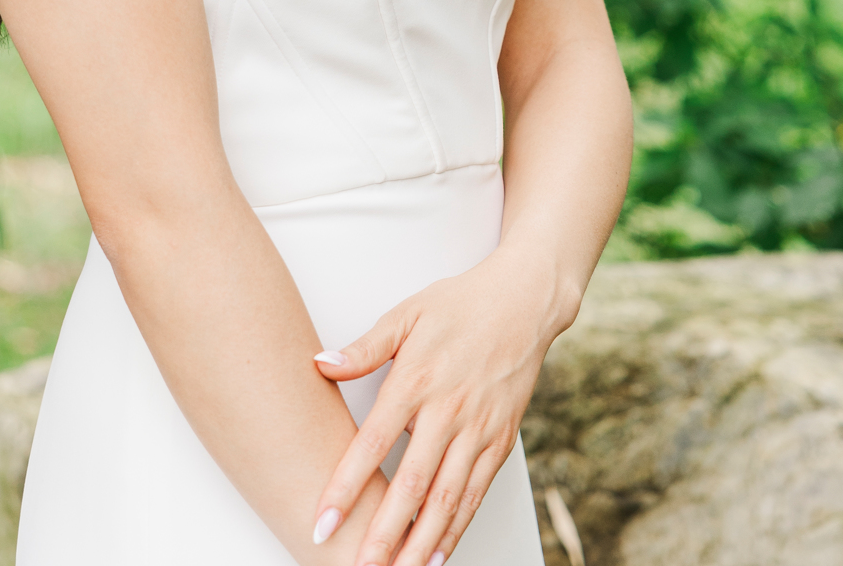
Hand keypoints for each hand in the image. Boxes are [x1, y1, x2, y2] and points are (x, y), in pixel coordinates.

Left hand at [310, 247, 556, 565]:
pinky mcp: (499, 442)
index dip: (345, 485)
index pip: (373, 442)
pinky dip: (455, 530)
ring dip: (418, 544)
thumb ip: (364, 347)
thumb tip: (320, 363)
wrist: (523, 302)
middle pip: (410, 485)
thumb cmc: (460, 306)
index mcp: (417, 379)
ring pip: (445, 500)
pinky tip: (436, 556)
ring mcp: (477, 430)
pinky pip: (474, 495)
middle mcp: (448, 411)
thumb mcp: (407, 314)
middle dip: (381, 534)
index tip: (322, 521)